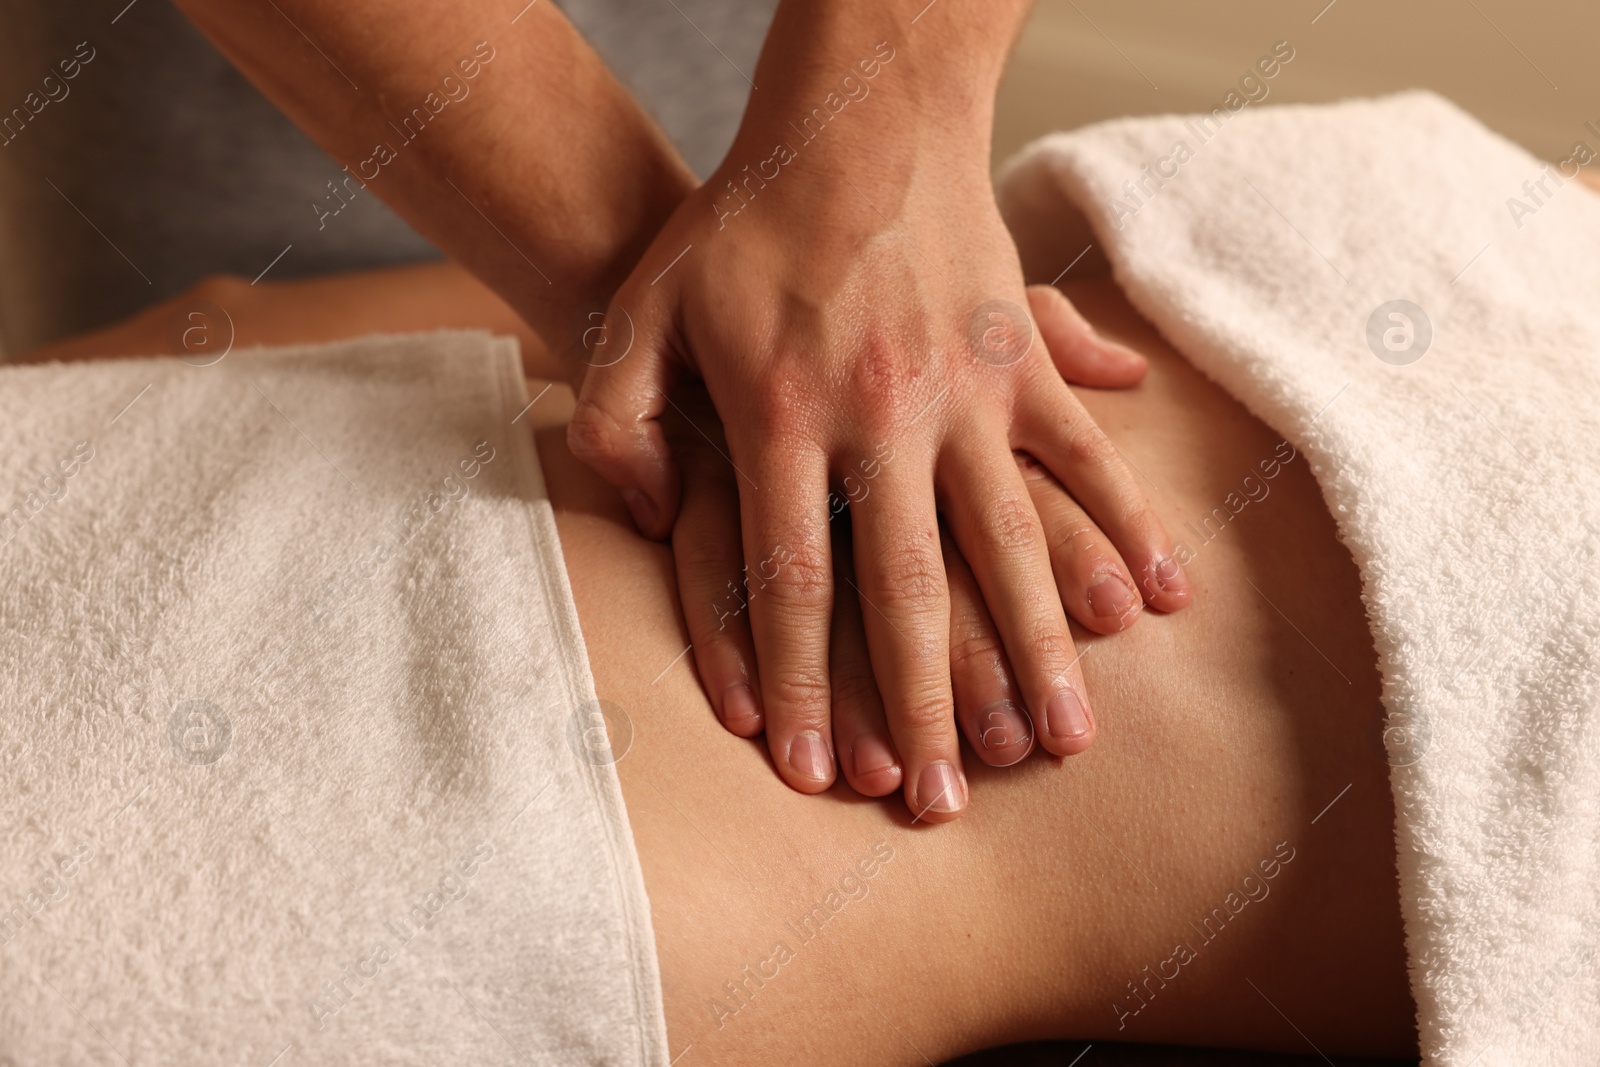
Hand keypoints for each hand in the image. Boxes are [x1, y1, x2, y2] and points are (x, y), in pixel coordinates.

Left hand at [567, 19, 1186, 816]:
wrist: (851, 117)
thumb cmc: (734, 226)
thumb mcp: (637, 312)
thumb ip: (616, 423)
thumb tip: (660, 519)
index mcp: (782, 415)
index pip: (789, 581)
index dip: (799, 683)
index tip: (816, 772)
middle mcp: (881, 417)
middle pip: (908, 590)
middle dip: (925, 705)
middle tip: (946, 800)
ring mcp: (964, 390)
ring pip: (1009, 543)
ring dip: (1037, 651)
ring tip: (1061, 743)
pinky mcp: (1019, 359)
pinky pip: (1080, 455)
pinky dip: (1121, 527)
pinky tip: (1152, 602)